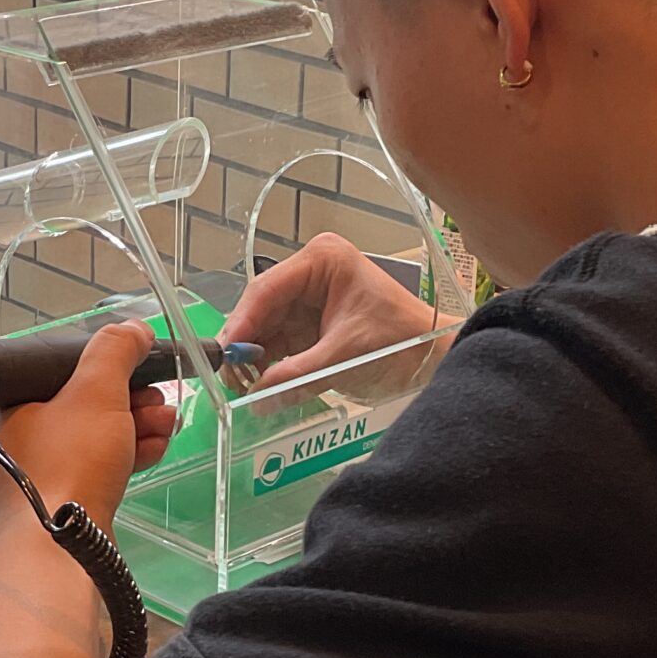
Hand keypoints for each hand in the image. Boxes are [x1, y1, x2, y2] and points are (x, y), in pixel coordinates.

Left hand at [0, 321, 176, 533]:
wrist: (63, 551)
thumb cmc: (67, 466)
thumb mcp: (95, 393)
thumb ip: (115, 351)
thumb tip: (134, 329)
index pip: (50, 367)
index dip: (98, 364)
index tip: (134, 367)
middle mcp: (1, 438)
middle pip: (74, 401)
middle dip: (127, 398)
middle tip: (157, 398)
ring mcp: (26, 474)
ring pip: (85, 435)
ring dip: (132, 424)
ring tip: (166, 421)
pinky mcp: (51, 501)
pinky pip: (87, 466)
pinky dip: (121, 454)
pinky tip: (156, 446)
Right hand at [222, 233, 439, 393]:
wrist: (432, 359)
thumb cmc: (402, 342)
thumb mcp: (346, 357)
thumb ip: (297, 375)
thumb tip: (256, 397)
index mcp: (322, 260)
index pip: (267, 288)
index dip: (241, 323)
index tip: (223, 353)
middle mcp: (310, 274)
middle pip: (260, 308)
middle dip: (245, 344)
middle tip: (228, 377)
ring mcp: (308, 299)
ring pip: (265, 327)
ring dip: (253, 358)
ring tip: (241, 387)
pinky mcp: (309, 324)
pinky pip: (278, 343)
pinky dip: (268, 365)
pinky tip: (258, 385)